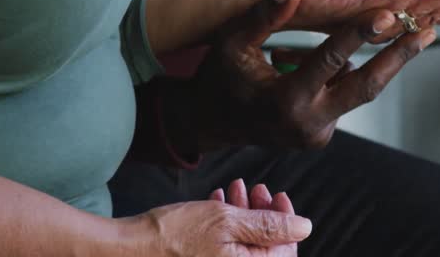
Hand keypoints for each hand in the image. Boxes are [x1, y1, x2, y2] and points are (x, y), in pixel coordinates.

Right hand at [130, 195, 309, 256]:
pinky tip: (219, 201)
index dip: (286, 220)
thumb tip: (305, 227)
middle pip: (265, 246)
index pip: (284, 251)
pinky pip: (227, 248)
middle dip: (263, 213)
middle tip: (256, 189)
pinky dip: (227, 224)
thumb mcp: (227, 221)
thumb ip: (269, 226)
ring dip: (244, 214)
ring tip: (236, 189)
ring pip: (245, 243)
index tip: (278, 195)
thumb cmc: (178, 234)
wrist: (134, 247)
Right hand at [187, 0, 436, 150]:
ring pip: (362, 91)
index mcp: (285, 100)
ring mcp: (319, 134)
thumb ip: (264, 15)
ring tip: (424, 31)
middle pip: (364, 86)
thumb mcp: (234, 43)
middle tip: (429, 28)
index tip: (387, 11)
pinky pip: (347, 96)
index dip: (358, 35)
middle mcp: (308, 124)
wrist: (212, 122)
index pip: (329, 61)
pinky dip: (361, 70)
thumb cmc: (220, 76)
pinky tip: (384, 43)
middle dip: (398, 56)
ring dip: (391, 62)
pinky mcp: (324, 134)